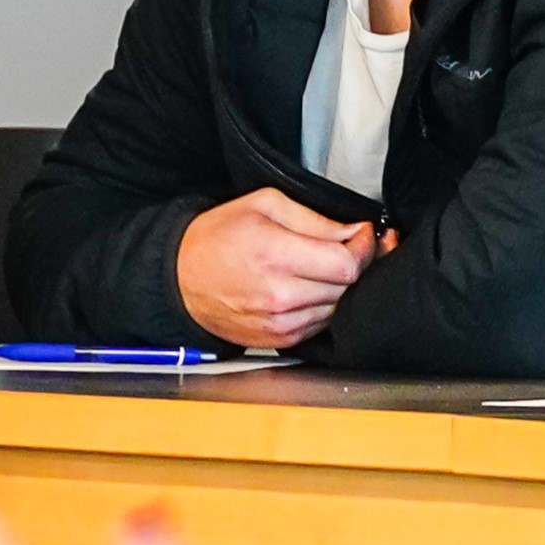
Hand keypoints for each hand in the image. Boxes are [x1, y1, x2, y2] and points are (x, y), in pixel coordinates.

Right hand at [177, 187, 376, 348]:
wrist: (180, 278)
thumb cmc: (217, 237)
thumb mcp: (264, 205)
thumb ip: (315, 219)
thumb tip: (353, 233)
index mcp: (275, 255)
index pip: (347, 264)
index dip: (364, 247)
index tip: (363, 234)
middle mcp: (279, 295)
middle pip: (348, 287)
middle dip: (357, 264)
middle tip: (351, 246)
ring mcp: (279, 322)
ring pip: (338, 308)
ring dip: (340, 287)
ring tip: (326, 266)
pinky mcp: (278, 339)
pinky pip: (321, 325)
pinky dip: (323, 306)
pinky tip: (310, 288)